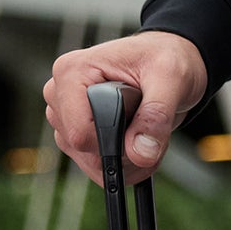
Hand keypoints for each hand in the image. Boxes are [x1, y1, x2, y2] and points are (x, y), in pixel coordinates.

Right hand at [44, 32, 207, 187]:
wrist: (162, 67)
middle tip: (149, 127)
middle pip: (86, 153)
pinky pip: (99, 170)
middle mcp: (60, 96)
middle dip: (126, 153)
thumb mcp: (169, 77)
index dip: (115, 144)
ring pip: (93, 166)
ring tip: (146, 131)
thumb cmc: (162, 59)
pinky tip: (139, 143)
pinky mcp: (77, 137)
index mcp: (71, 73)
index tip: (140, 126)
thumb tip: (140, 153)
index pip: (79, 133)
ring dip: (129, 162)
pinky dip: (126, 166)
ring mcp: (66, 119)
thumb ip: (157, 115)